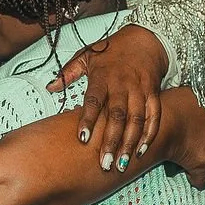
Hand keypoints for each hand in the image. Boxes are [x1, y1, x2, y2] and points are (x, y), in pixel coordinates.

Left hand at [47, 25, 167, 170]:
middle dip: (111, 141)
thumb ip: (68, 73)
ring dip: (130, 143)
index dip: (88, 119)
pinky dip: (150, 134)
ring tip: (122, 164)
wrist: (143, 39)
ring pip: (136, 120)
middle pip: (117, 116)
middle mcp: (121, 85)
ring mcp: (139, 90)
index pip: (93, 101)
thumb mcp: (86, 55)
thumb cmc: (110, 50)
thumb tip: (51, 87)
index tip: (82, 139)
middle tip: (104, 164)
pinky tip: (142, 152)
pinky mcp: (153, 93)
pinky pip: (154, 116)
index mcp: (102, 77)